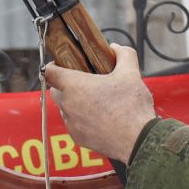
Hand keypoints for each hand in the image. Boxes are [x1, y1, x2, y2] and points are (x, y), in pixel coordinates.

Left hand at [42, 44, 157, 161]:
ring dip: (75, 102)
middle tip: (85, 81)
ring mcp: (71, 123)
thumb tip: (115, 48)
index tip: (63, 64)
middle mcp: (68, 105)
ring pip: (65, 108)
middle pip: (55, 90)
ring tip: (95, 101)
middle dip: (65, 84)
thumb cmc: (131, 106)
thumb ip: (123, 55)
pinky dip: (82, 119)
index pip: (50, 72)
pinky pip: (74, 124)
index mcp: (75, 86)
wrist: (138, 140)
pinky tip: (100, 117)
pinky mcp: (78, 138)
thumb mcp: (131, 73)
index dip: (54, 66)